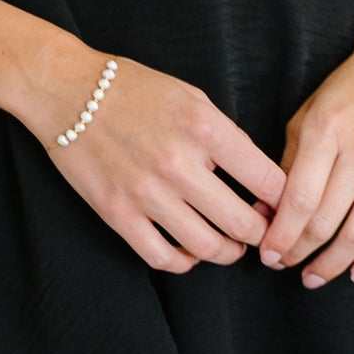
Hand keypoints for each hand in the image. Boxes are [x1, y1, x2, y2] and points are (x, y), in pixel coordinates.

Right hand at [34, 49, 286, 274]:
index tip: (282, 206)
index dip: (285, 201)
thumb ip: (226, 136)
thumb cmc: (133, 90)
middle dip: (262, 234)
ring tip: (231, 246)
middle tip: (261, 233)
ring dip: (228, 253)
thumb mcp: (192, 98)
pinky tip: (190, 251)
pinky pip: (163, 258)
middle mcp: (180, 164)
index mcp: (205, 129)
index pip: (270, 181)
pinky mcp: (118, 214)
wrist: (67, 92)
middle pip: (244, 223)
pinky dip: (185, 262)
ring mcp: (147, 193)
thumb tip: (257, 178)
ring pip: (209, 248)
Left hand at [260, 26, 353, 284]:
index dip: (280, 236)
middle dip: (299, 252)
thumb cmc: (348, 91)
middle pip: (325, 222)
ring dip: (332, 264)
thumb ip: (284, 166)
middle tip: (284, 265)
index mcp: (327, 130)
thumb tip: (263, 214)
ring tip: (314, 275)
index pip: (298, 200)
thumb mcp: (306, 118)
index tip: (268, 255)